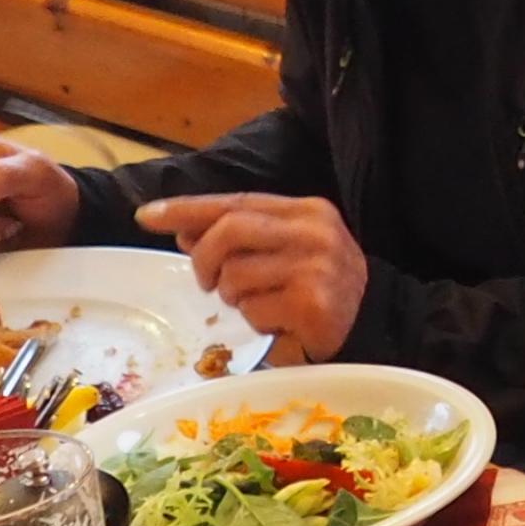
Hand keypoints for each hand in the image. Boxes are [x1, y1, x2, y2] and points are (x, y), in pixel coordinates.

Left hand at [133, 193, 367, 359]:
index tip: (147, 216)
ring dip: (234, 297)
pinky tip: (279, 323)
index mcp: (307, 210)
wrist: (377, 324)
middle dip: (204, 257)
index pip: (237, 201)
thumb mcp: (281, 251)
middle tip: (206, 282)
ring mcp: (316, 266)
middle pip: (231, 230)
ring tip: (258, 304)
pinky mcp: (313, 304)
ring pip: (236, 274)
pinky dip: (256, 320)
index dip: (188, 208)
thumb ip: (239, 237)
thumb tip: (183, 231)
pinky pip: (254, 309)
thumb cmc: (319, 286)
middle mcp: (315, 231)